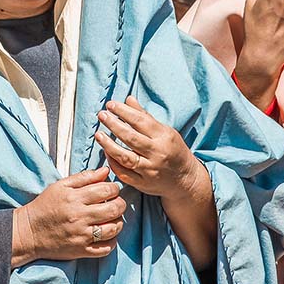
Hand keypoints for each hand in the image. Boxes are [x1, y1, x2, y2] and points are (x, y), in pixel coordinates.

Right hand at [12, 166, 125, 266]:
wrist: (28, 232)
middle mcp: (79, 217)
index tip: (112, 190)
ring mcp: (81, 236)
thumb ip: (84, 177)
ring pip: (113, 229)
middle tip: (116, 203)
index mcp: (74, 198)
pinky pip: (106, 249)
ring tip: (113, 219)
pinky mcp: (81, 251)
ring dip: (118, 222)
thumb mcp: (61, 186)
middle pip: (114, 209)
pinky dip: (112, 241)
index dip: (114, 188)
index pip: (106, 190)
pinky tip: (107, 234)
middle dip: (120, 204)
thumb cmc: (45, 206)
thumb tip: (105, 171)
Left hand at [95, 97, 218, 269]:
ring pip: (126, 157)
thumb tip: (129, 98)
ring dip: (110, 144)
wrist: (186, 184)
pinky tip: (102, 156)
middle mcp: (158, 154)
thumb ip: (146, 116)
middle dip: (114, 125)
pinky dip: (113, 165)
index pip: (140, 122)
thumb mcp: (165, 132)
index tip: (110, 104)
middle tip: (99, 116)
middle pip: (131, 138)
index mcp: (165, 138)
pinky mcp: (143, 184)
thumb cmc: (175, 153)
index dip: (124, 113)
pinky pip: (125, 174)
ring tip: (97, 133)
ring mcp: (150, 171)